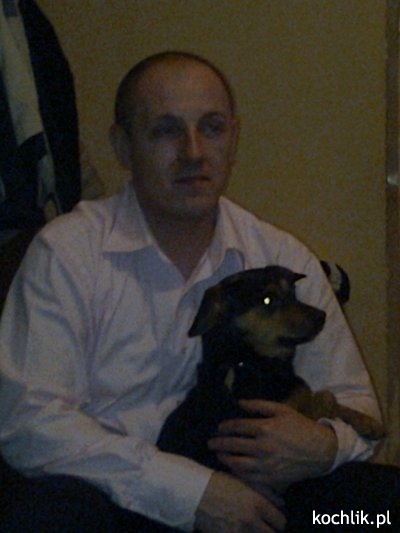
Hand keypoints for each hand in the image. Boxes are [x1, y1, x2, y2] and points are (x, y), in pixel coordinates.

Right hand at [195, 471, 285, 532]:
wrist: (195, 493)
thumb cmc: (220, 484)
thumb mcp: (244, 482)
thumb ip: (266, 492)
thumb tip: (282, 503)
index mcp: (257, 503)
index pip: (280, 521)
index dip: (278, 521)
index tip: (274, 520)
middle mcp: (251, 520)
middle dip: (270, 531)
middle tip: (264, 527)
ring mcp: (239, 532)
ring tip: (253, 528)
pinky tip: (241, 530)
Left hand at [208, 399, 337, 490]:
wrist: (320, 451)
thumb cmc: (300, 427)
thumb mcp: (282, 410)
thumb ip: (259, 405)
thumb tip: (239, 402)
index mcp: (266, 428)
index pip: (238, 427)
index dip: (226, 427)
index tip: (219, 427)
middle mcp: (264, 447)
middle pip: (234, 445)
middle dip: (219, 443)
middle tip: (210, 442)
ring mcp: (267, 465)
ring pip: (238, 463)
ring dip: (224, 458)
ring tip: (218, 454)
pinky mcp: (271, 478)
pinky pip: (249, 477)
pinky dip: (237, 472)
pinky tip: (232, 467)